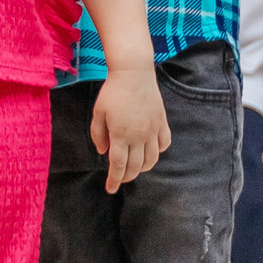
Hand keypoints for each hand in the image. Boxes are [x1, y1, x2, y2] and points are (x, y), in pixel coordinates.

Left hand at [89, 65, 171, 191]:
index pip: (118, 165)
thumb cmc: (112, 92)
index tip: (110, 189)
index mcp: (120, 135)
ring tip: (134, 168)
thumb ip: (98, 135)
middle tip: (119, 179)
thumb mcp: (98, 113)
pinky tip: (150, 151)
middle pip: (135, 166)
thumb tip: (103, 152)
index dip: (114, 180)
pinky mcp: (162, 122)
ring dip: (143, 168)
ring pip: (152, 159)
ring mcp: (153, 130)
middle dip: (126, 176)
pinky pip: (164, 144)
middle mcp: (139, 136)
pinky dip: (158, 152)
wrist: (133, 73)